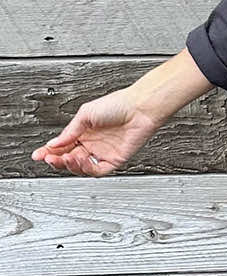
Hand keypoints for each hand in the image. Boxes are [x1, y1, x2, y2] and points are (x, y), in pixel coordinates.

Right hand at [31, 86, 163, 176]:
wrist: (139, 108)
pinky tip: (82, 160)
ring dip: (71, 165)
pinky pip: (98, 170)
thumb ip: (70, 131)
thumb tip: (54, 143)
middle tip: (49, 158)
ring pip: (81, 167)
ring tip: (66, 158)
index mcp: (83, 132)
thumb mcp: (86, 114)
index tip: (38, 155)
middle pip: (69, 158)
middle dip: (57, 160)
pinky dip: (87, 168)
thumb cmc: (117, 105)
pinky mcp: (115, 160)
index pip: (62, 145)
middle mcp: (92, 143)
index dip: (49, 151)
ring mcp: (103, 152)